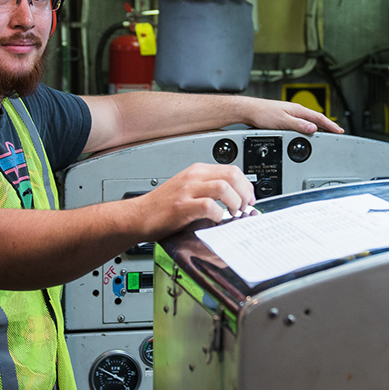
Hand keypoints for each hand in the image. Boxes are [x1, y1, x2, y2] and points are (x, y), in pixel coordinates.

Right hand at [133, 162, 255, 239]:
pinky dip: (219, 215)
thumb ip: (209, 188)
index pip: (232, 169)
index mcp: (197, 171)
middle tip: (244, 206)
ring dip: (235, 202)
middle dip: (245, 192)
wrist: (139, 216)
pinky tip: (216, 220)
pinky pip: (210, 206)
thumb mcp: (188, 189)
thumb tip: (235, 197)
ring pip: (224, 187)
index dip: (246, 184)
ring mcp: (187, 191)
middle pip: (232, 175)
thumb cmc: (163, 207)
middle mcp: (193, 177)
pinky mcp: (182, 206)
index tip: (248, 197)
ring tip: (233, 213)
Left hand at [243, 98, 344, 135]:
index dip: (330, 125)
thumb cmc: (263, 114)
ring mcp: (290, 113)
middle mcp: (295, 110)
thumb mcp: (282, 122)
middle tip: (337, 132)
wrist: (249, 111)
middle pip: (316, 118)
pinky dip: (309, 126)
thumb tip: (313, 127)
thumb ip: (298, 125)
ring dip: (319, 126)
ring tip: (326, 131)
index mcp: (298, 110)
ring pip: (309, 120)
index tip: (339, 131)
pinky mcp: (284, 118)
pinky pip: (301, 122)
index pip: (318, 118)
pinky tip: (308, 129)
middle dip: (328, 125)